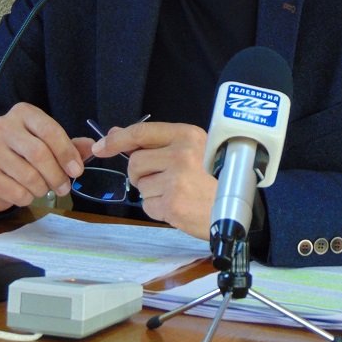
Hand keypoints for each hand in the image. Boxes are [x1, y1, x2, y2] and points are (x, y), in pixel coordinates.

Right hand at [0, 102, 93, 212]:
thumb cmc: (23, 154)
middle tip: (65, 188)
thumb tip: (93, 147)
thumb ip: (70, 145)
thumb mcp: (48, 144)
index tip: (77, 171)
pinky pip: (15, 191)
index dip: (66, 152)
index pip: (49, 130)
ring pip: (28, 175)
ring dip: (43, 188)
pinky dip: (27, 198)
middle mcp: (3, 126)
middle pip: (39, 153)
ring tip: (44, 190)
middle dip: (57, 175)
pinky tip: (27, 194)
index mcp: (23, 113)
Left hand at [91, 121, 215, 239]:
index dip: (116, 139)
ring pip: (140, 186)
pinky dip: (158, 209)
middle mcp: (181, 154)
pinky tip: (179, 206)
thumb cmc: (217, 178)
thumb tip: (115, 133)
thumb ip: (158, 142)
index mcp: (187, 135)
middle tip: (161, 180)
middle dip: (140, 175)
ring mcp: (176, 180)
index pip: (141, 132)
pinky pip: (148, 206)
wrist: (240, 209)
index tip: (101, 146)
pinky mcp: (173, 204)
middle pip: (135, 163)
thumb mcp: (195, 149)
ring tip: (178, 193)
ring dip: (152, 193)